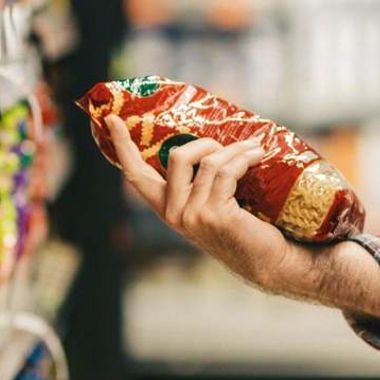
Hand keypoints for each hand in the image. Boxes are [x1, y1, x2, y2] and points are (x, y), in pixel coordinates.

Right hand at [104, 115, 301, 290]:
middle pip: (178, 156)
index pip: (136, 175)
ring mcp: (193, 215)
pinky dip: (245, 159)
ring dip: (236, 149)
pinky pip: (227, 171)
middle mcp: (174, 213)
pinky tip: (258, 157)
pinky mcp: (215, 214)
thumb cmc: (244, 228)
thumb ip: (198, 181)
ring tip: (254, 149)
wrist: (268, 260)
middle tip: (229, 147)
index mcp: (167, 208)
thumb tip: (207, 140)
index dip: (122, 146)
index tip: (111, 119)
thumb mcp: (211, 203)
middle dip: (206, 142)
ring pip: (209, 161)